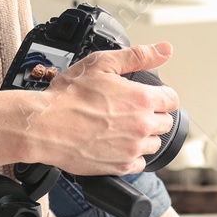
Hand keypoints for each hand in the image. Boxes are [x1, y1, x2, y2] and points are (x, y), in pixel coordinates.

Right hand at [22, 42, 179, 175]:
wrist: (44, 126)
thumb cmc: (68, 95)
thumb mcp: (101, 63)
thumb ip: (138, 56)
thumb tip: (164, 50)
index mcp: (142, 99)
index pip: (171, 99)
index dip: (160, 95)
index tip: (148, 96)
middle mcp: (142, 126)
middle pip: (165, 122)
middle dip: (152, 115)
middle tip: (129, 110)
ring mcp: (132, 148)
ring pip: (153, 144)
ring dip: (143, 136)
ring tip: (121, 128)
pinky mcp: (120, 166)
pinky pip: (138, 163)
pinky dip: (131, 155)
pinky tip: (115, 144)